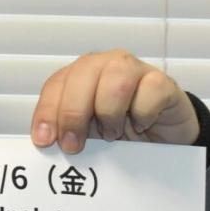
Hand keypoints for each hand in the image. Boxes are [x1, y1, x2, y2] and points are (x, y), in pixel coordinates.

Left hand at [28, 50, 197, 151]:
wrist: (164, 139)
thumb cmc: (121, 132)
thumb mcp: (88, 134)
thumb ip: (67, 132)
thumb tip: (47, 144)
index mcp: (81, 75)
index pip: (56, 83)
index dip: (47, 111)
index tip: (45, 140)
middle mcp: (107, 65)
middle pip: (83, 73)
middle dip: (73, 113)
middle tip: (74, 145)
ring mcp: (137, 70)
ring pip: (116, 80)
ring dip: (109, 114)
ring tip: (112, 134)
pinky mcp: (163, 83)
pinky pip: (150, 91)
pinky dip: (142, 114)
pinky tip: (141, 126)